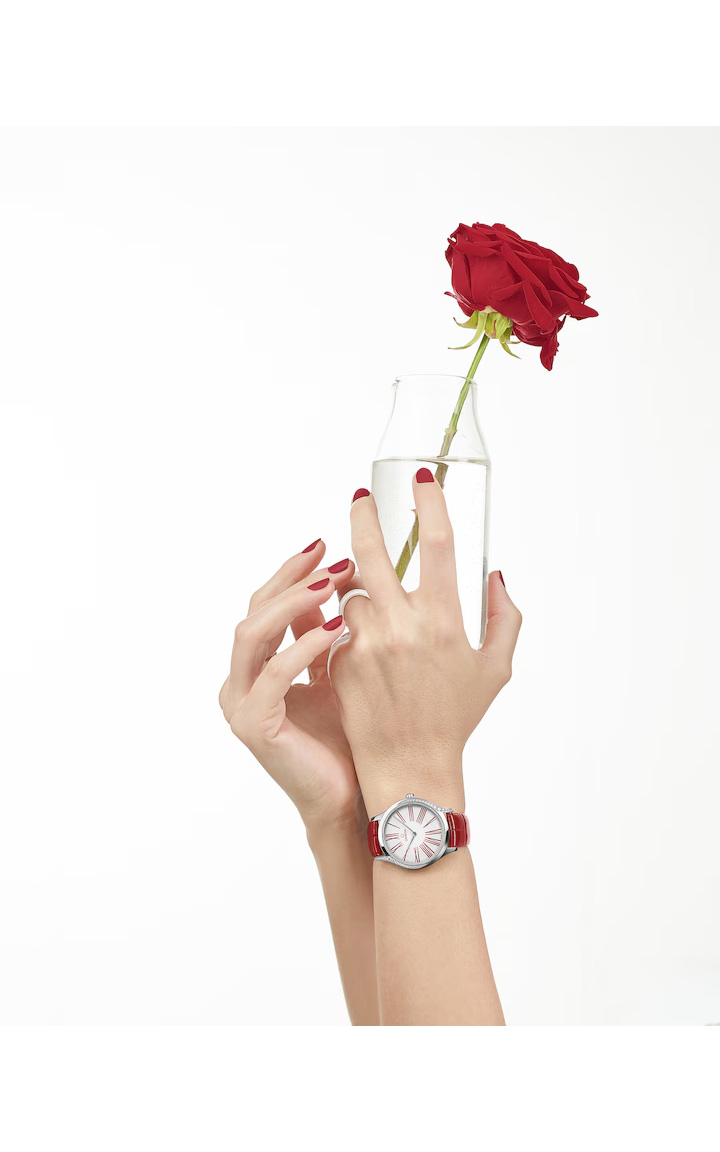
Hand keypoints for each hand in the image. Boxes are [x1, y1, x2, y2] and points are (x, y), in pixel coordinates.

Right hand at [219, 541, 364, 832]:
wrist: (355, 796)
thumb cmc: (350, 737)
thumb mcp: (338, 669)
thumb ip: (325, 629)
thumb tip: (339, 575)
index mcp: (257, 668)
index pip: (266, 605)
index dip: (293, 573)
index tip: (326, 546)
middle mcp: (240, 683)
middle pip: (254, 612)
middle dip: (292, 580)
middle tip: (332, 559)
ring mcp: (241, 705)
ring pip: (252, 635)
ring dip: (292, 603)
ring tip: (332, 583)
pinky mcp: (254, 726)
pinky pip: (273, 674)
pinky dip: (302, 646)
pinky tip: (335, 629)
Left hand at [328, 472, 522, 814]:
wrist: (409, 766)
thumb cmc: (456, 717)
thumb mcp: (495, 668)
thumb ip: (504, 616)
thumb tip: (495, 575)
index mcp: (446, 620)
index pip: (436, 543)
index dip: (429, 502)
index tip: (421, 478)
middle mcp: (404, 626)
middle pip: (374, 550)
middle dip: (364, 515)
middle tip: (361, 497)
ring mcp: (367, 643)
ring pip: (353, 589)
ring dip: (361, 586)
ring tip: (373, 601)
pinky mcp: (341, 661)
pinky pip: (340, 624)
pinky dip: (351, 623)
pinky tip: (364, 641)